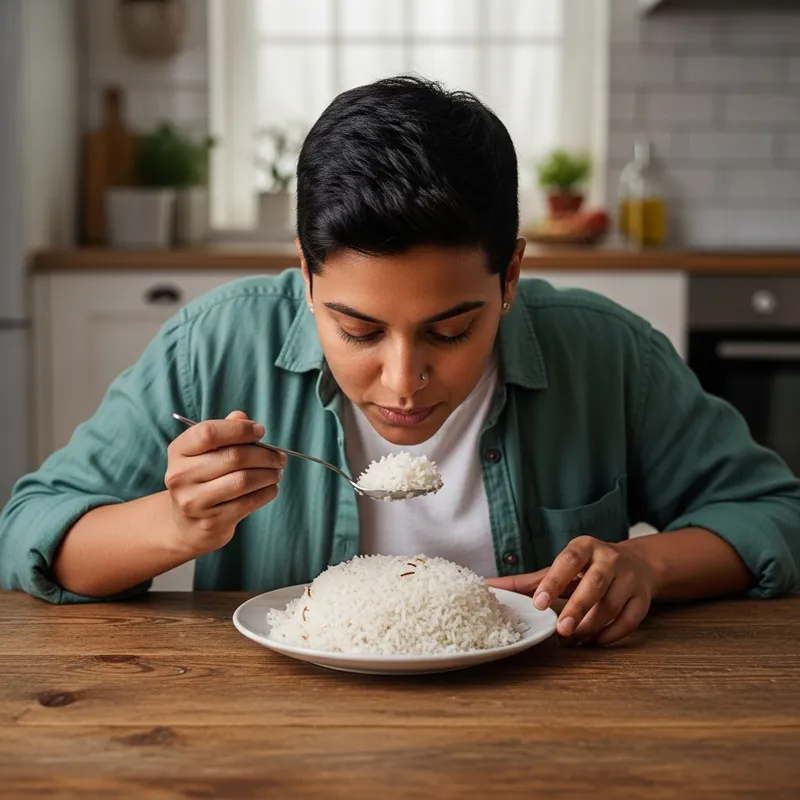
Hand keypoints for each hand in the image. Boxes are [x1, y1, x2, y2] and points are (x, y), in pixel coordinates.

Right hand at [164, 410, 285, 556]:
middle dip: (265, 455)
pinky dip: (266, 492)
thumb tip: (244, 419)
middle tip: (280, 457)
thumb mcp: (206, 452)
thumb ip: (224, 431)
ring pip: (243, 480)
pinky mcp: (211, 522)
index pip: (208, 433)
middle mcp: (180, 476)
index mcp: (178, 451)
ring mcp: (193, 502)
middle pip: (233, 457)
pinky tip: (271, 487)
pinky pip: (248, 502)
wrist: (188, 524)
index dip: (239, 429)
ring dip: (269, 474)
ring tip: (277, 472)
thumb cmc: (204, 478)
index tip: (260, 431)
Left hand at [487, 536, 657, 645]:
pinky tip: (594, 642)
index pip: (568, 560)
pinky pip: (629, 620)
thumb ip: (527, 581)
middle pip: (595, 582)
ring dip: (591, 625)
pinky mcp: (643, 598)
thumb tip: (488, 587)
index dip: (554, 581)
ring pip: (612, 605)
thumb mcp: (559, 568)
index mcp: (584, 547)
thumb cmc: (587, 568)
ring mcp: (629, 578)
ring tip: (571, 639)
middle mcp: (609, 559)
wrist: (637, 564)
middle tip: (561, 630)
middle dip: (577, 607)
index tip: (539, 603)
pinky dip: (611, 634)